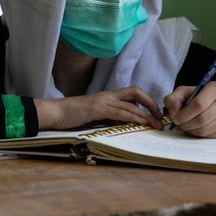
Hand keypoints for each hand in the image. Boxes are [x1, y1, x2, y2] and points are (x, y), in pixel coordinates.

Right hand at [34, 86, 162, 130]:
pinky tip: (140, 122)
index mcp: (107, 96)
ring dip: (146, 114)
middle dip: (151, 103)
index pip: (132, 92)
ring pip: (130, 104)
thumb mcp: (95, 115)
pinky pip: (119, 112)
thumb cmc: (72, 116)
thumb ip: (109, 116)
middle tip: (160, 117)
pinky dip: (132, 116)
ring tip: (156, 124)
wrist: (55, 113)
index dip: (146, 100)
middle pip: (135, 91)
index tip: (155, 114)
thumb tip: (124, 123)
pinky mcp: (96, 109)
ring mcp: (102, 101)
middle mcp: (107, 95)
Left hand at [163, 82, 215, 137]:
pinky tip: (194, 128)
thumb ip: (173, 99)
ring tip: (185, 126)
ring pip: (206, 130)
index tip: (175, 119)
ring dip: (191, 131)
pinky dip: (198, 135)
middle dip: (186, 124)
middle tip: (178, 125)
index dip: (184, 114)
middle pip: (202, 118)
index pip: (199, 104)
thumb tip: (173, 113)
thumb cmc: (197, 97)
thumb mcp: (183, 92)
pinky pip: (210, 136)